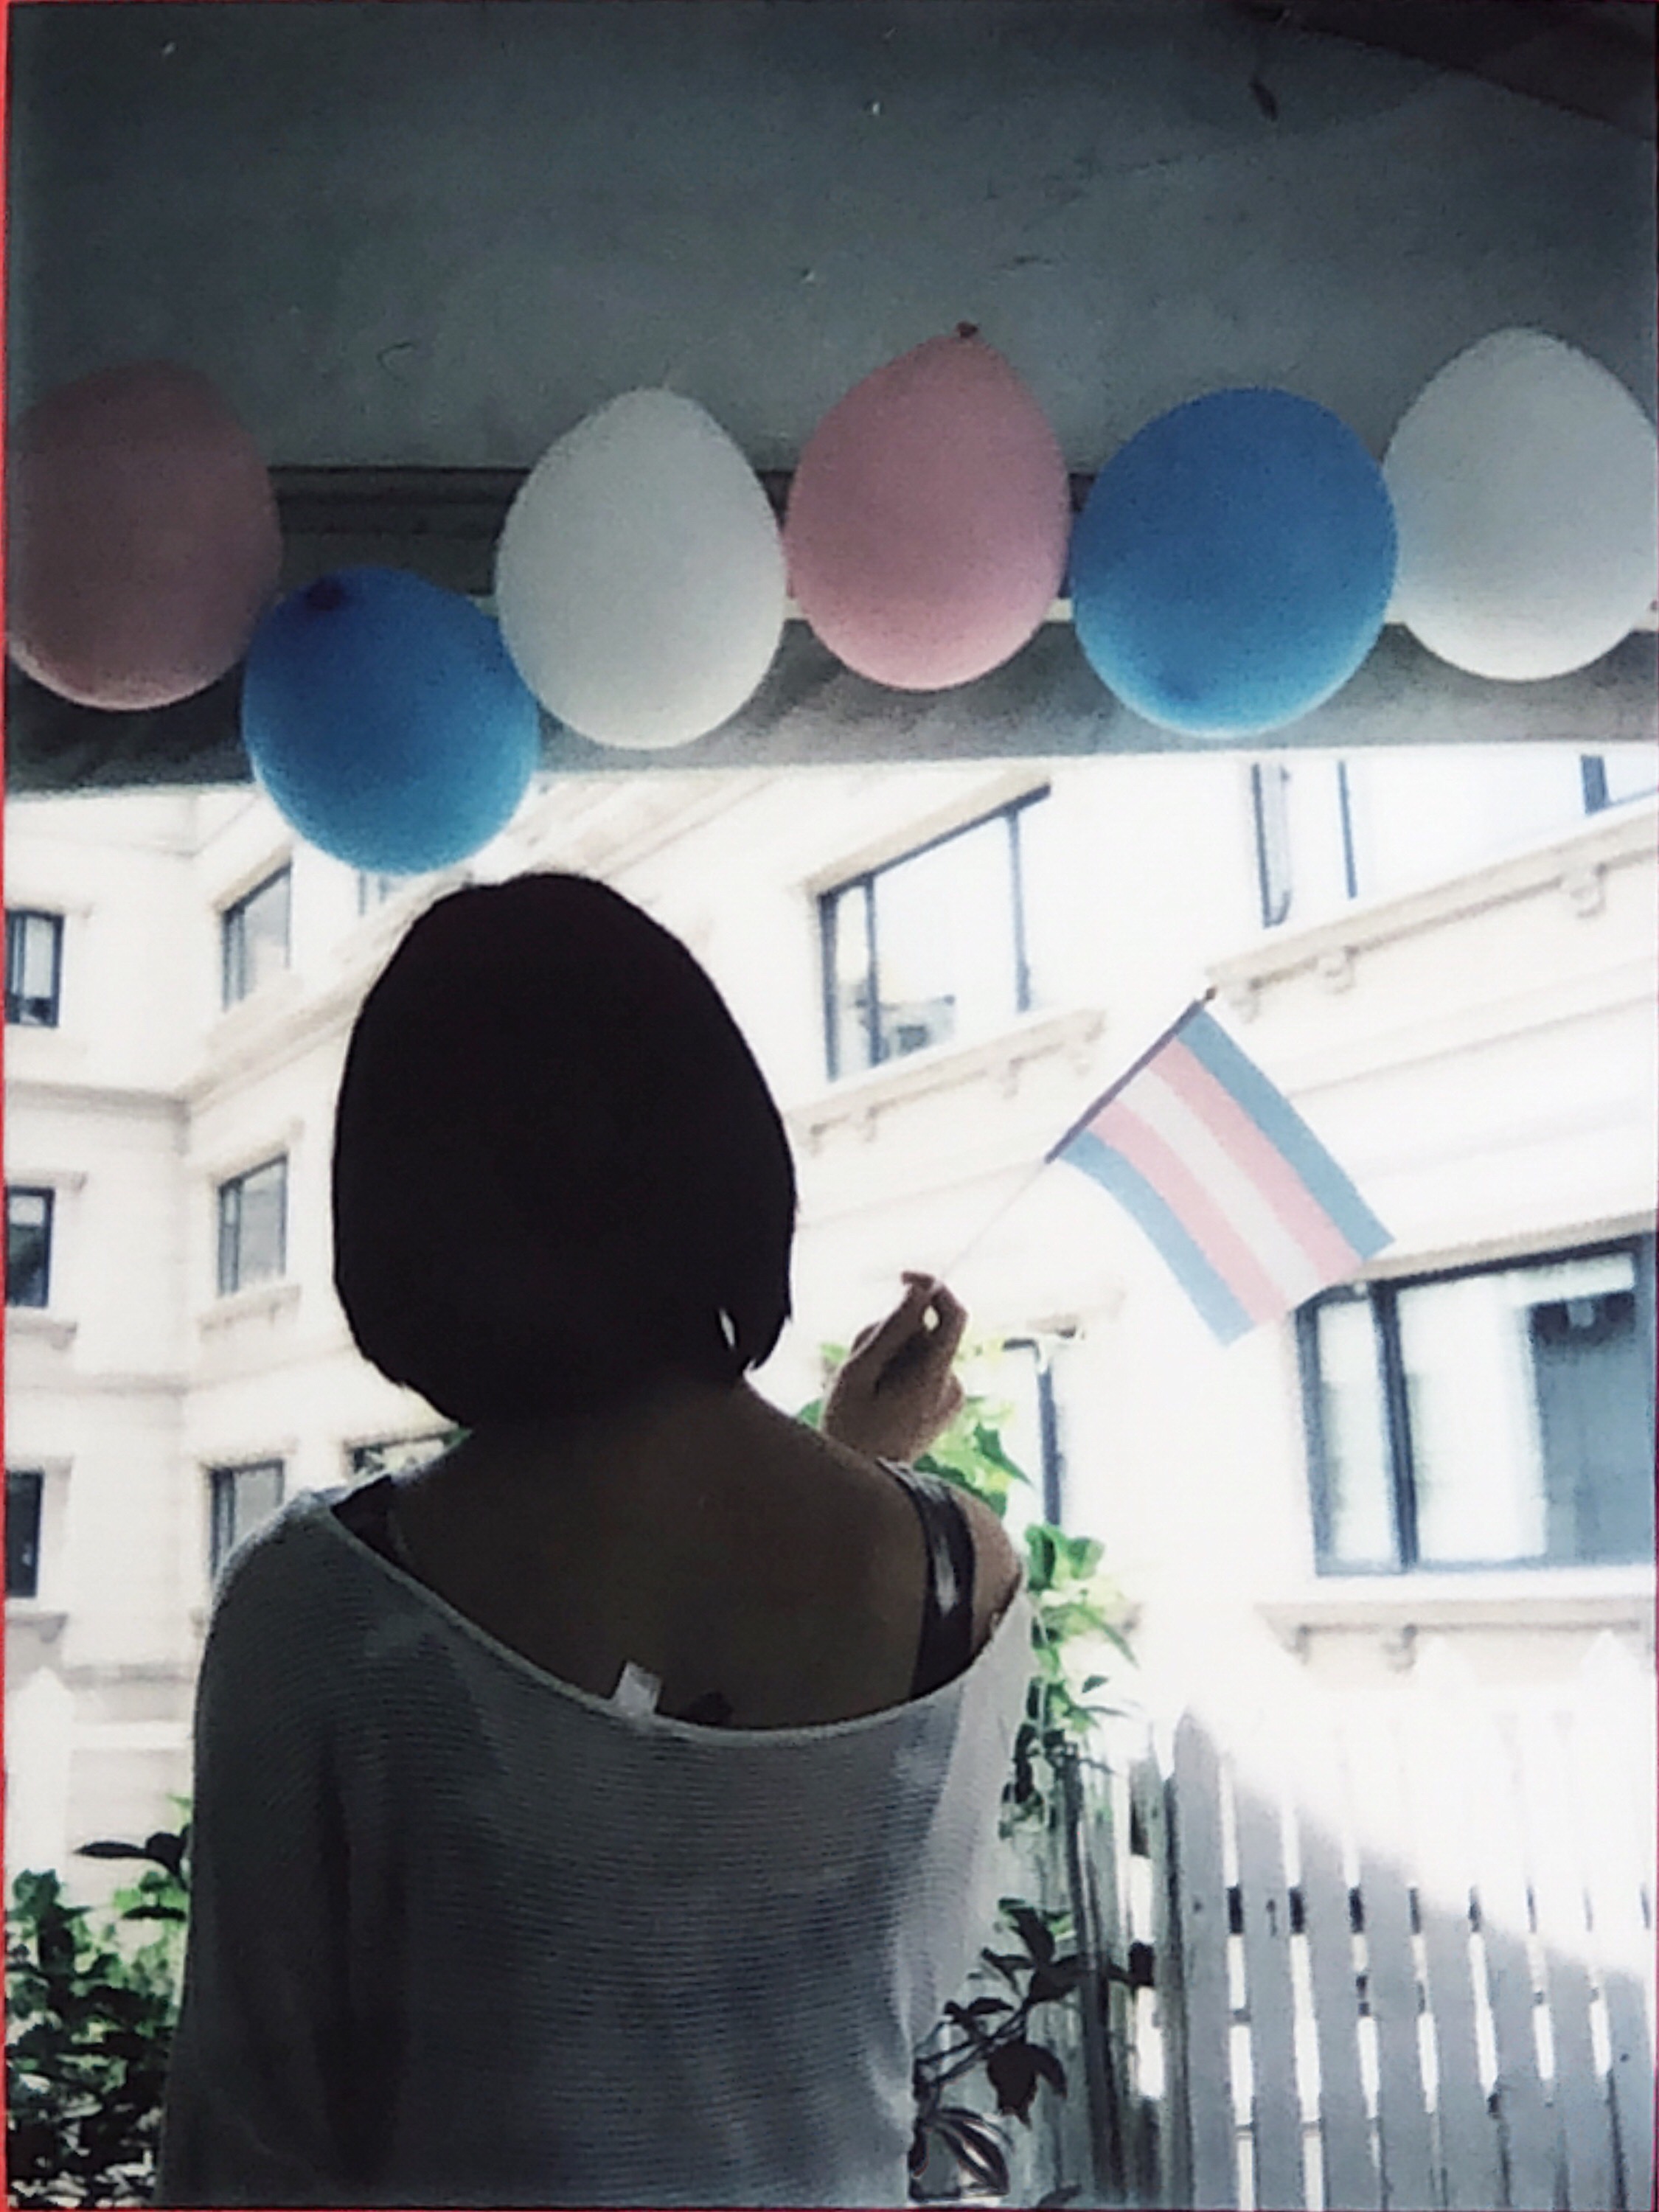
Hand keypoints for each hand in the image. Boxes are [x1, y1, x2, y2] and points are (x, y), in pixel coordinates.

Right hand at [821, 1274, 967, 1463]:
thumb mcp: (858, 1373)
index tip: (902, 1279)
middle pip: (929, 1331)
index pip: (954, 1314)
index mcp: (934, 1377)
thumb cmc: (850, 1428)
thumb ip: (891, 1329)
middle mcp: (952, 1385)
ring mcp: (951, 1397)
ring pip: (923, 1349)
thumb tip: (918, 1291)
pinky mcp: (944, 1404)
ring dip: (893, 1352)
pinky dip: (900, 1369)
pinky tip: (878, 1395)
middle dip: (894, 1329)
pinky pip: (924, 1368)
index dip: (932, 1287)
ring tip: (865, 1384)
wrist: (863, 1483)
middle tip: (858, 1357)